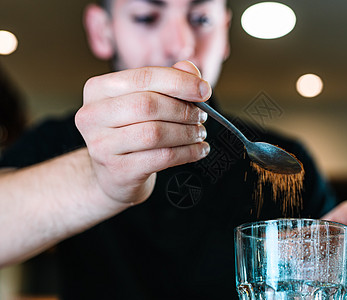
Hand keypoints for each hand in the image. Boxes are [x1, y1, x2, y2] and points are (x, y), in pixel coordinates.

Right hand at [75, 61, 210, 204]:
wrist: (113, 175)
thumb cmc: (130, 131)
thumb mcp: (144, 101)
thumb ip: (167, 80)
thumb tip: (191, 70)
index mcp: (97, 89)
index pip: (143, 77)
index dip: (179, 82)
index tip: (204, 90)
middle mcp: (92, 115)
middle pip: (148, 105)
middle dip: (183, 110)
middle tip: (201, 116)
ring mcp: (101, 145)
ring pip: (155, 133)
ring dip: (187, 133)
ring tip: (199, 133)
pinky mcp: (118, 171)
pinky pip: (161, 158)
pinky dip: (187, 153)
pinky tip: (198, 150)